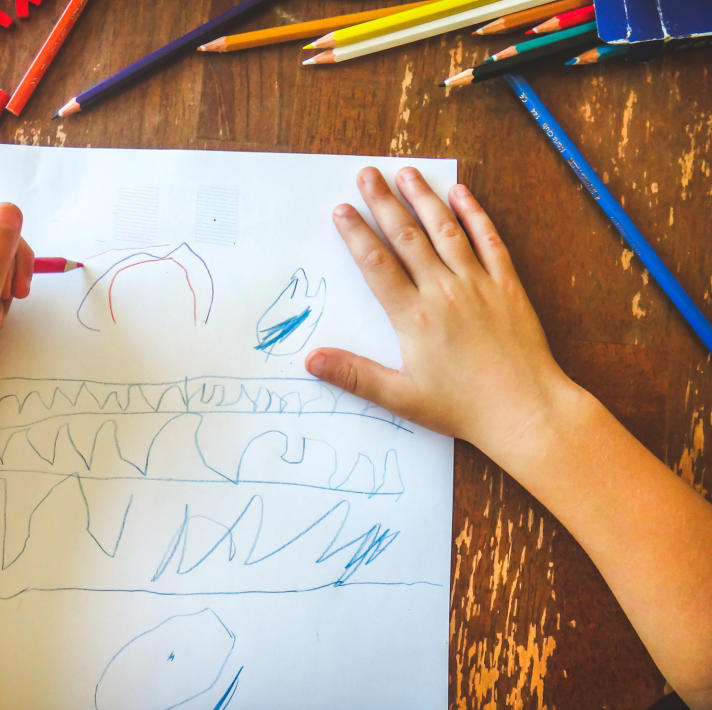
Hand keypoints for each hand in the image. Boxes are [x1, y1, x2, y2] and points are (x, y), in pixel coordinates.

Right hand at [305, 167, 575, 458]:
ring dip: (423, 199)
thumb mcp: (401, 397)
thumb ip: (354, 375)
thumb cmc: (462, 407)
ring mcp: (478, 284)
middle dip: (384, 203)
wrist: (525, 410)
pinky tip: (462, 194)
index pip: (377, 264)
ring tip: (406, 172)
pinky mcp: (507, 286)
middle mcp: (444, 292)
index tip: (342, 210)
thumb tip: (312, 360)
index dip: (357, 234)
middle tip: (367, 174)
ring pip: (445, 230)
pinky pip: (489, 241)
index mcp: (414, 317)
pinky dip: (475, 215)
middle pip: (407, 237)